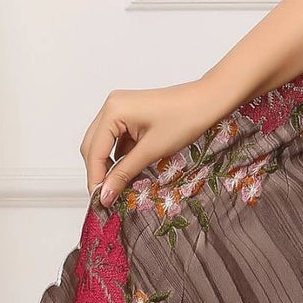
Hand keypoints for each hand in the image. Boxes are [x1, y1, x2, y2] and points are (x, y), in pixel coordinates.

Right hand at [82, 79, 223, 206]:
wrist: (209, 101)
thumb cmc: (185, 119)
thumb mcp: (152, 150)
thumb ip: (124, 173)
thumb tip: (104, 195)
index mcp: (113, 110)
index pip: (94, 151)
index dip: (95, 178)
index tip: (99, 201)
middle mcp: (111, 106)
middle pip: (93, 146)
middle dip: (98, 172)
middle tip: (106, 197)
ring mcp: (120, 109)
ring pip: (103, 144)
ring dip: (109, 165)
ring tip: (117, 187)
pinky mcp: (130, 115)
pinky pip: (117, 139)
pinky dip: (120, 157)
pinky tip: (128, 171)